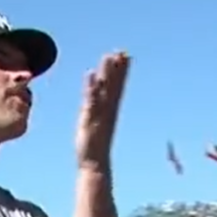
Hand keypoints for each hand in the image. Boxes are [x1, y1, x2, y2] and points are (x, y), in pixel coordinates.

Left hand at [76, 51, 130, 169]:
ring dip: (108, 73)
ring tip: (110, 56)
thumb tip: (98, 106)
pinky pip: (92, 101)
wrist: (94, 164)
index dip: (122, 72)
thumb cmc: (93, 147)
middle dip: (119, 69)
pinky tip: (91, 74)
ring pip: (106, 91)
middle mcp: (108, 111)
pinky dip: (92, 88)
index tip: (126, 56)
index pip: (118, 88)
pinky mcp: (90, 120)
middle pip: (115, 86)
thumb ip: (96, 114)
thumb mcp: (95, 126)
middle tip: (123, 51)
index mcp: (110, 112)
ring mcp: (100, 115)